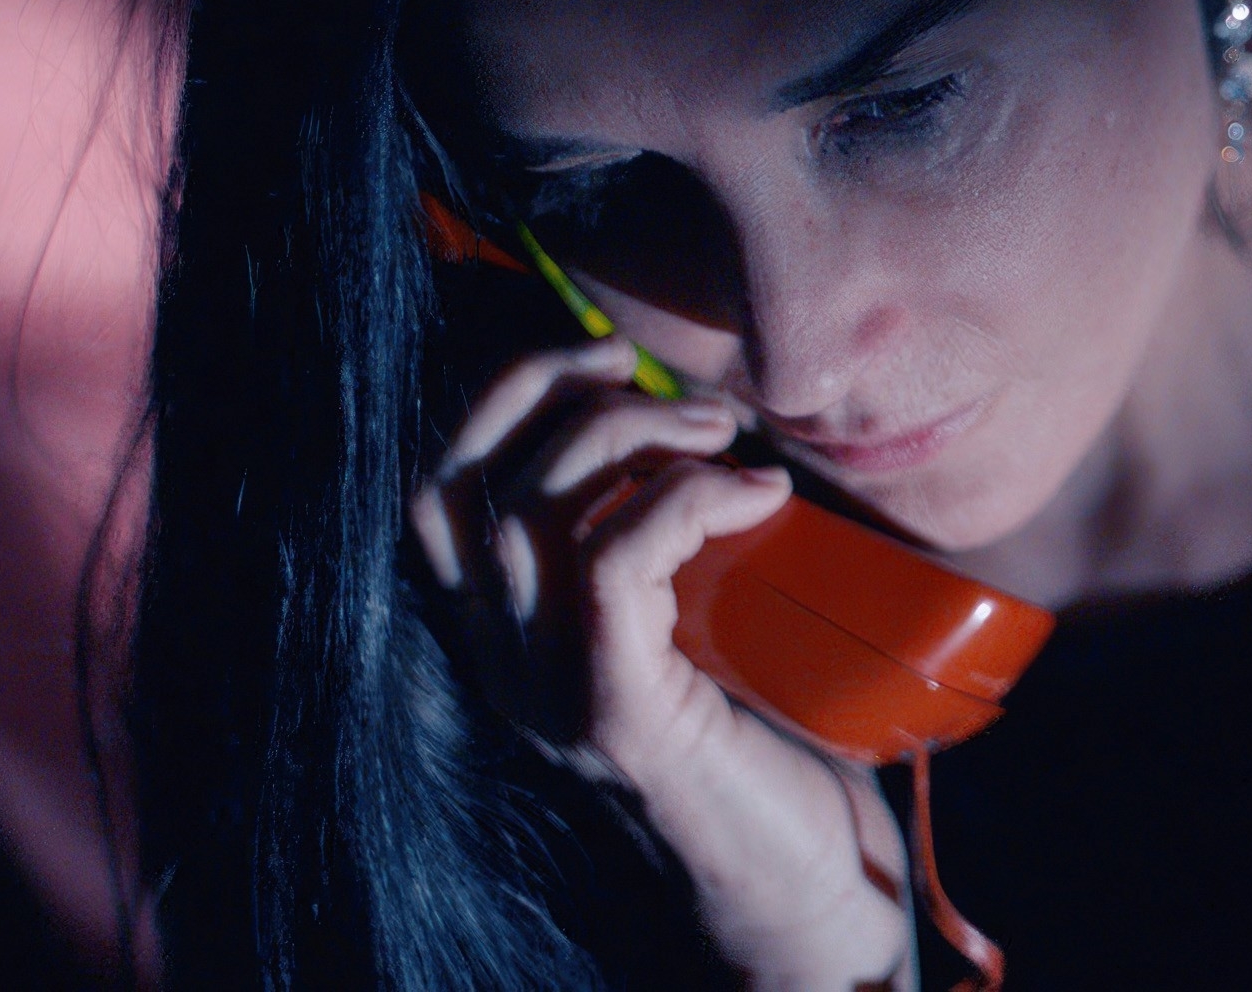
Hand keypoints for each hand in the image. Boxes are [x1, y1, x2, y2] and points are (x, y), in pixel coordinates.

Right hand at [410, 340, 914, 988]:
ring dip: (637, 440)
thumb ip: (675, 540)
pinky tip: (762, 496)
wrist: (812, 895)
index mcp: (507, 636)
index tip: (610, 357)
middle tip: (675, 389)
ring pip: (531, 510)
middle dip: (555, 391)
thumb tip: (709, 410)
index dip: (507, 394)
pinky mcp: (614, 716)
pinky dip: (686, 501)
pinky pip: (611, 565)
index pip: (440, 487)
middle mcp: (500, 666)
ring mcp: (544, 695)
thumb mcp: (710, 618)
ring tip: (731, 438)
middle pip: (460, 479)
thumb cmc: (779, 748)